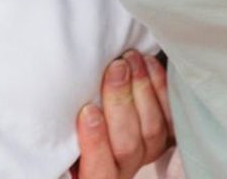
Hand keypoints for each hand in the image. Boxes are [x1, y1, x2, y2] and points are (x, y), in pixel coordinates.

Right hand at [72, 52, 174, 178]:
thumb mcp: (68, 132)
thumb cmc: (81, 118)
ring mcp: (148, 152)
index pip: (98, 172)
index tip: (88, 111)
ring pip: (152, 129)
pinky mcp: (168, 133)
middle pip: (127, 147)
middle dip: (121, 102)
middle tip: (116, 69)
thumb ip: (68, 129)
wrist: (110, 110)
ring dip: (142, 87)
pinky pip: (170, 112)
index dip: (95, 142)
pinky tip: (148, 62)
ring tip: (131, 59)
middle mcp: (124, 169)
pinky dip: (160, 85)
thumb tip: (55, 109)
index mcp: (95, 176)